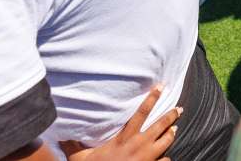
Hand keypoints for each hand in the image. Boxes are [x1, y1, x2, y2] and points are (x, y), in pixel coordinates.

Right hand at [60, 85, 180, 159]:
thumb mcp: (80, 158)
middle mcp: (140, 146)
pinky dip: (166, 158)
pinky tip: (166, 157)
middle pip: (160, 125)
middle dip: (171, 115)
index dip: (152, 98)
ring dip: (171, 134)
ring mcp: (148, 159)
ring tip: (175, 129)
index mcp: (125, 139)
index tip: (161, 86)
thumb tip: (60, 133)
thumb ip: (73, 144)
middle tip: (180, 108)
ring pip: (166, 142)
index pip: (141, 113)